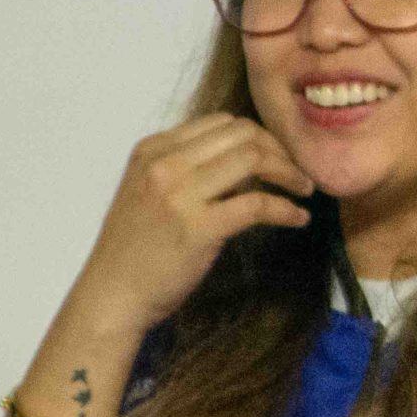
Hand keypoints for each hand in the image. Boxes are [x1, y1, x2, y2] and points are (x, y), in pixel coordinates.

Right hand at [68, 115, 314, 337]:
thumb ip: (185, 169)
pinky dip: (286, 209)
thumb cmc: (134, 249)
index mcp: (152, 150)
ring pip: (253, 159)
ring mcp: (180, 194)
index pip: (220, 122)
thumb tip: (241, 160)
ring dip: (289, 173)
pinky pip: (258, 204)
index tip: (277, 156)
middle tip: (297, 172)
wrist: (112, 294)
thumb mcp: (149, 191)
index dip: (258, 136)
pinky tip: (298, 218)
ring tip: (304, 189)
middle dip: (279, 149)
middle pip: (242, 134)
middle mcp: (164, 164)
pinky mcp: (199, 227)